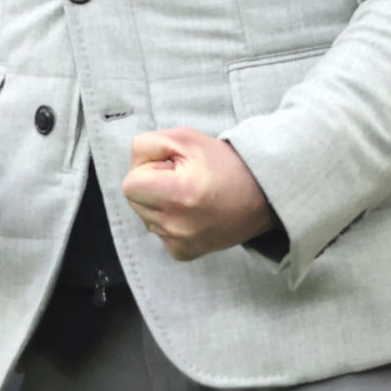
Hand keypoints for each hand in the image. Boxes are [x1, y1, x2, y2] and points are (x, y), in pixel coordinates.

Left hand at [122, 126, 275, 260]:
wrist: (260, 196)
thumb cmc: (222, 163)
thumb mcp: (184, 137)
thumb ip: (147, 145)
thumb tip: (134, 164)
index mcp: (178, 195)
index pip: (130, 185)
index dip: (146, 168)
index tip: (169, 165)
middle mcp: (177, 226)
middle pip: (134, 201)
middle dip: (149, 185)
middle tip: (179, 176)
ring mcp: (180, 243)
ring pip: (145, 216)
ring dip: (158, 202)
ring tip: (187, 193)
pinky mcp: (184, 253)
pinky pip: (158, 232)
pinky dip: (167, 220)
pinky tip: (190, 211)